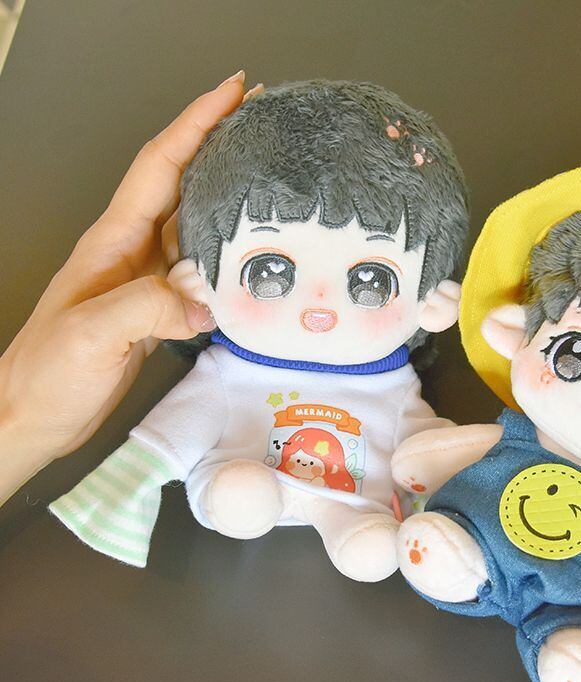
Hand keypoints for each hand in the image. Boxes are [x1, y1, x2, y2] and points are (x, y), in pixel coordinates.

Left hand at [0, 72, 261, 501]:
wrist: (33, 412)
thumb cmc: (48, 372)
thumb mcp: (92, 334)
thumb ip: (148, 308)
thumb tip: (205, 303)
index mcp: (113, 241)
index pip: (160, 165)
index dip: (196, 124)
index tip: (233, 93)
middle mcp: (131, 250)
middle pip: (181, 181)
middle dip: (218, 144)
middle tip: (262, 125)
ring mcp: (145, 277)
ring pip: (194, 222)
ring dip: (228, 195)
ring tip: (269, 182)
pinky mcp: (156, 306)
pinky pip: (199, 267)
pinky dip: (227, 253)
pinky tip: (250, 259)